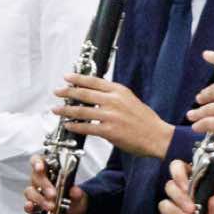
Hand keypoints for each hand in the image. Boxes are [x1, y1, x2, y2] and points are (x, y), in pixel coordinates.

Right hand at [24, 153, 88, 213]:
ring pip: (30, 192)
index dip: (37, 162)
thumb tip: (75, 191)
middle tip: (53, 195)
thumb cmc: (71, 196)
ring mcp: (35, 192)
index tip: (40, 167)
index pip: (38, 160)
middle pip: (36, 177)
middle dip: (44, 185)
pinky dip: (29, 207)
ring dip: (40, 199)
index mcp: (49, 169)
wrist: (73, 212)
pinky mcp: (33, 206)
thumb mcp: (77, 194)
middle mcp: (39, 179)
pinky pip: (28, 205)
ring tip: (51, 206)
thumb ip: (76, 192)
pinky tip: (32, 207)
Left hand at [54, 75, 172, 157]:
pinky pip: (87, 127)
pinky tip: (68, 125)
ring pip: (82, 111)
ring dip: (66, 110)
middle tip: (57, 91)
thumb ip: (114, 96)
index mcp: (119, 91)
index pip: (94, 81)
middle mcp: (113, 101)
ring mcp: (110, 116)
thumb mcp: (130, 99)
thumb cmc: (145, 120)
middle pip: (84, 93)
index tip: (66, 77)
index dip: (78, 78)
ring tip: (56, 109)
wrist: (157, 136)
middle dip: (67, 92)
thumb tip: (97, 94)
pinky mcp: (109, 131)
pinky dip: (75, 126)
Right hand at [156, 158, 213, 213]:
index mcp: (198, 182)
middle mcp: (186, 195)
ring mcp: (179, 211)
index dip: (178, 173)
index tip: (186, 186)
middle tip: (192, 208)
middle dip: (179, 197)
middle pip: (170, 187)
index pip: (179, 168)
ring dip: (174, 211)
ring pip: (165, 205)